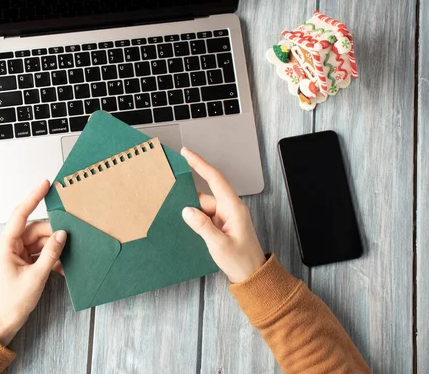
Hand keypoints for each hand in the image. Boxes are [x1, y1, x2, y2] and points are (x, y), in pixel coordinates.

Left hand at [0, 180, 65, 345]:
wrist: (3, 323)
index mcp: (6, 245)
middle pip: (35, 229)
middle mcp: (10, 246)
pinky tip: (62, 266)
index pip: (20, 214)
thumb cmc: (12, 302)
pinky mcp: (23, 263)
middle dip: (53, 233)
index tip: (45, 183)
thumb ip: (50, 254)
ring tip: (67, 257)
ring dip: (54, 248)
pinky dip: (51, 258)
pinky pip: (40, 253)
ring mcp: (17, 254)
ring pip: (40, 241)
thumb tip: (61, 235)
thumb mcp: (36, 277)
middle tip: (71, 237)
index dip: (33, 197)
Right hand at [180, 147, 265, 282]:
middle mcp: (230, 208)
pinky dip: (197, 222)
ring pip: (202, 208)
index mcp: (233, 207)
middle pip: (204, 196)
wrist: (252, 276)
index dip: (200, 164)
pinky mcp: (222, 225)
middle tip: (176, 204)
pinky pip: (205, 217)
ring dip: (194, 217)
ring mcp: (226, 217)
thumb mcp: (219, 245)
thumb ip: (202, 226)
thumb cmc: (241, 261)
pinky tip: (192, 233)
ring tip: (191, 231)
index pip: (215, 178)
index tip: (186, 153)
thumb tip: (187, 210)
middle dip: (190, 201)